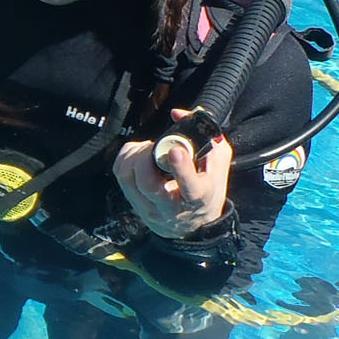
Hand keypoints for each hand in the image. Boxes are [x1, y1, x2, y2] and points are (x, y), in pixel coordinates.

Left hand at [114, 109, 231, 238]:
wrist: (193, 225)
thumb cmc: (207, 188)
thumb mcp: (218, 163)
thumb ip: (208, 137)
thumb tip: (178, 113)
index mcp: (198, 198)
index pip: (189, 187)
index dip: (180, 168)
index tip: (174, 150)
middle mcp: (170, 208)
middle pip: (147, 183)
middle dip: (146, 156)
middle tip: (156, 145)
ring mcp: (149, 209)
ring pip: (127, 178)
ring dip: (134, 154)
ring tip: (148, 149)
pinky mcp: (134, 205)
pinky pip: (120, 176)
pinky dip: (125, 158)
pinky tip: (138, 154)